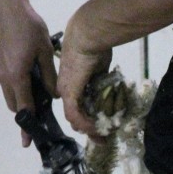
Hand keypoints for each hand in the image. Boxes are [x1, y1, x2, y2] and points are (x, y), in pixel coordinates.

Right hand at [0, 0, 57, 145]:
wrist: (7, 4)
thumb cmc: (28, 25)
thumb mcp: (46, 51)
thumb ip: (50, 76)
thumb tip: (54, 94)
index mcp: (16, 76)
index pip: (23, 108)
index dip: (28, 125)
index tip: (28, 140)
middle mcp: (3, 76)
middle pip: (15, 105)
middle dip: (27, 110)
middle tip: (43, 108)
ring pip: (9, 93)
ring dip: (22, 96)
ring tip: (38, 88)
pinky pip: (6, 81)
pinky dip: (17, 84)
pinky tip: (29, 72)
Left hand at [57, 17, 111, 138]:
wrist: (89, 35)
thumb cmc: (96, 44)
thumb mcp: (99, 66)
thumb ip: (100, 78)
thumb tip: (108, 85)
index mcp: (70, 80)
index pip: (77, 104)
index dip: (88, 116)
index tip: (101, 125)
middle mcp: (65, 87)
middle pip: (75, 114)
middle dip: (90, 128)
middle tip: (103, 138)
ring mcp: (65, 91)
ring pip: (74, 118)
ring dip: (89, 129)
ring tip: (102, 138)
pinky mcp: (69, 93)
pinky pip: (75, 115)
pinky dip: (86, 124)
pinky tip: (96, 130)